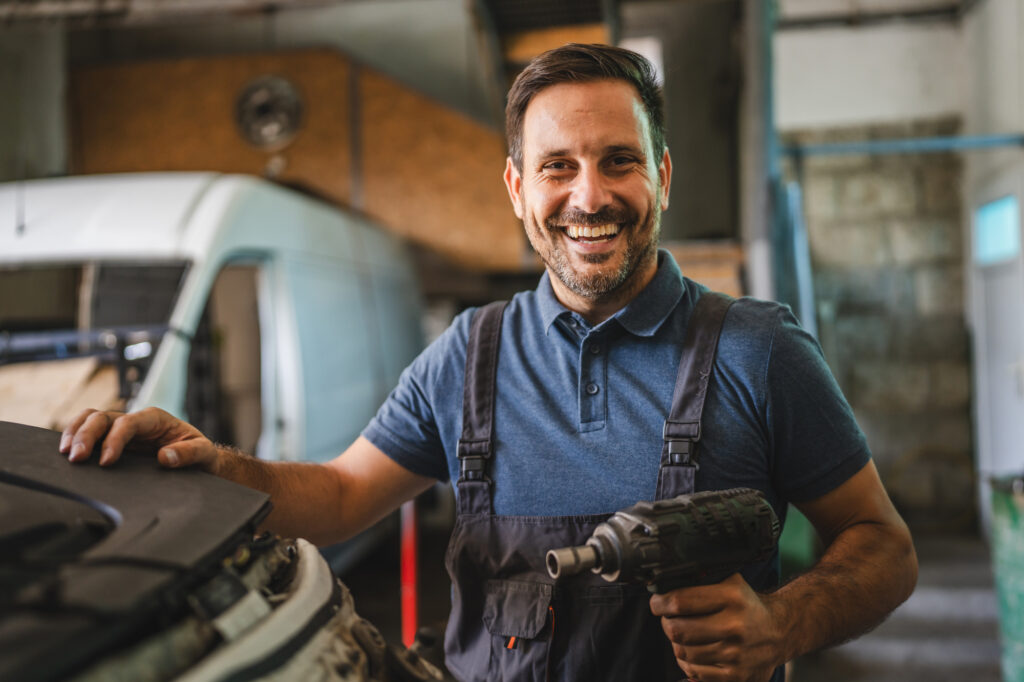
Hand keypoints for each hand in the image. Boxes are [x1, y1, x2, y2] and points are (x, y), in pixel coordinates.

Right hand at [59, 407, 217, 470]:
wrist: (198, 458)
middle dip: (86, 435)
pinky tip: (65, 452)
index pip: (127, 422)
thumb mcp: (203, 453)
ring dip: (75, 433)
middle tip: (75, 458)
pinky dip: (75, 437)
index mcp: (155, 418)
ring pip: (91, 420)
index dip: (114, 439)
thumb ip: (189, 454)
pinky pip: (90, 432)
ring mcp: (122, 429)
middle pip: (103, 417)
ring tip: (65, 454)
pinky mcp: (114, 440)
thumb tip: (165, 458)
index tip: (105, 461)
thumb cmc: (200, 453)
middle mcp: (135, 420)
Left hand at [649, 573, 783, 681]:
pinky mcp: (735, 676)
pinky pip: (694, 672)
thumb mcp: (731, 582)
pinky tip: (693, 651)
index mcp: (732, 597)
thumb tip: (664, 582)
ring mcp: (735, 654)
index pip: (680, 601)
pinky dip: (687, 662)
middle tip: (668, 618)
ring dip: (676, 643)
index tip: (657, 603)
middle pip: (677, 629)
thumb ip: (702, 581)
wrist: (781, 632)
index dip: (660, 603)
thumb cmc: (748, 605)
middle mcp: (735, 626)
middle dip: (666, 623)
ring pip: (682, 652)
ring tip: (683, 634)